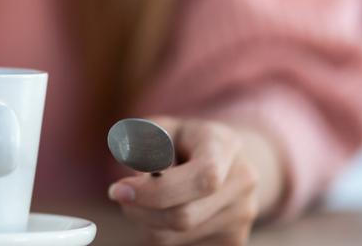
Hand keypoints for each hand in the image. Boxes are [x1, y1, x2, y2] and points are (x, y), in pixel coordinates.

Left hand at [107, 117, 283, 245]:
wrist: (226, 160)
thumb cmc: (183, 141)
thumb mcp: (159, 128)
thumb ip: (141, 142)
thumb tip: (132, 166)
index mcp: (226, 146)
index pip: (203, 177)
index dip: (157, 190)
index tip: (119, 189)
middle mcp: (242, 183)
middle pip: (184, 216)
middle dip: (140, 210)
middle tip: (119, 195)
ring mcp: (242, 216)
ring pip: (174, 238)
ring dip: (145, 222)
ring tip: (148, 198)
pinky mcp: (233, 241)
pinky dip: (160, 232)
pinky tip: (166, 210)